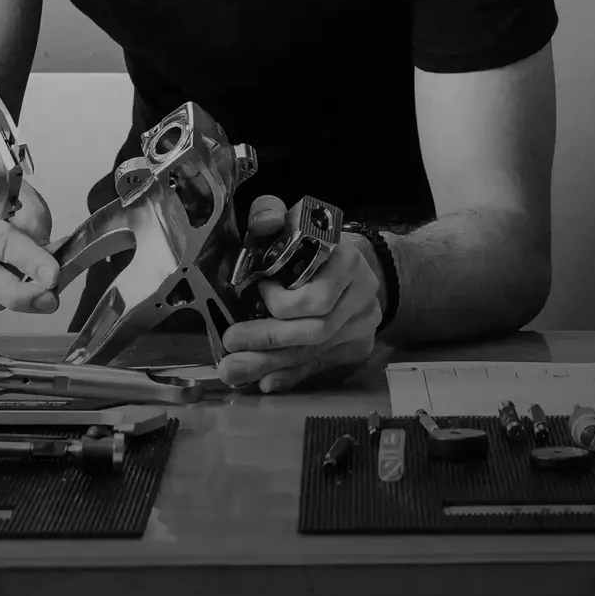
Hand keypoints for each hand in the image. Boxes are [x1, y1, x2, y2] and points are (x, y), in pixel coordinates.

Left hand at [219, 195, 382, 392]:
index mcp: (347, 261)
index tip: (257, 291)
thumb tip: (265, 222)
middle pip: (315, 331)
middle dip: (267, 340)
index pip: (316, 298)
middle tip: (230, 344)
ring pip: (314, 353)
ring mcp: (363, 325)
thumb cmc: (313, 240)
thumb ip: (271, 214)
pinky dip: (291, 375)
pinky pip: (321, 365)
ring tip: (234, 370)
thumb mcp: (291, 218)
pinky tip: (266, 382)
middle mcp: (363, 296)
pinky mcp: (357, 346)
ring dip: (271, 363)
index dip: (282, 302)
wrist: (356, 262)